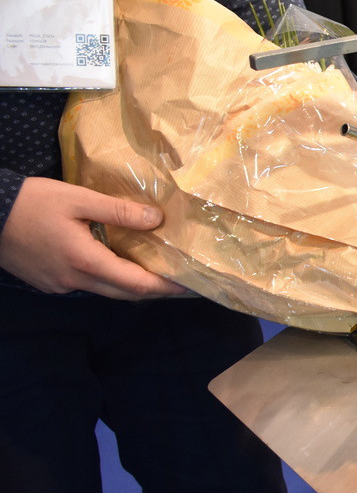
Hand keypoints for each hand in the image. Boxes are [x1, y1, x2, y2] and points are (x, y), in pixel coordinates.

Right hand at [0, 177, 186, 299]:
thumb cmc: (30, 202)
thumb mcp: (77, 199)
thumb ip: (118, 211)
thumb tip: (156, 219)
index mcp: (86, 262)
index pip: (137, 284)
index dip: (166, 287)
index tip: (191, 286)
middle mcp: (75, 281)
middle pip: (125, 293)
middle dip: (155, 290)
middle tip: (181, 283)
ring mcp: (59, 285)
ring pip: (105, 290)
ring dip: (131, 285)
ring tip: (156, 273)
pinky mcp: (48, 282)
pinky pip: (86, 285)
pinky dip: (108, 279)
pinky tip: (117, 265)